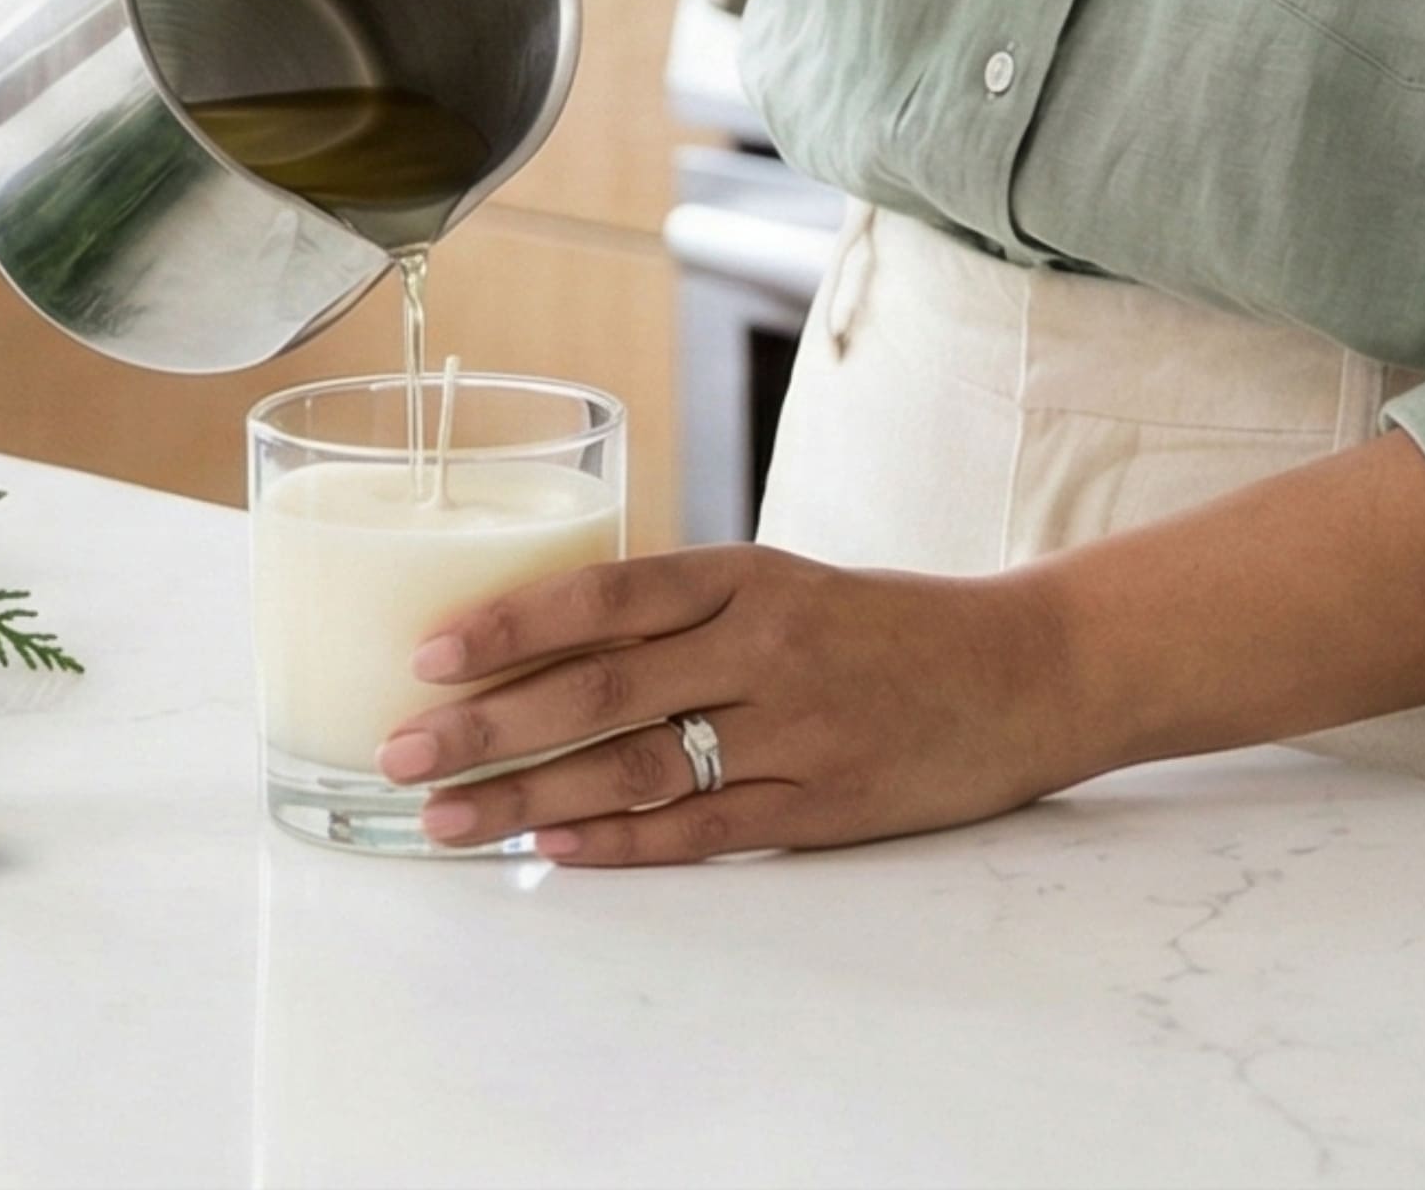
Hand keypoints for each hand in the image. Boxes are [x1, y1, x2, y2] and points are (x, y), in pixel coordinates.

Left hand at [371, 545, 1074, 866]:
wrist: (1022, 669)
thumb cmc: (888, 625)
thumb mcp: (785, 584)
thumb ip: (686, 611)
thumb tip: (553, 645)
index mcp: (746, 575)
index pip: (606, 593)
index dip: (512, 623)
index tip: (430, 651)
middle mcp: (761, 645)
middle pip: (599, 686)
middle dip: (488, 721)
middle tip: (401, 747)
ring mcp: (791, 731)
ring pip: (634, 766)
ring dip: (529, 794)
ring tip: (448, 817)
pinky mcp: (819, 808)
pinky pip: (701, 831)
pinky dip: (620, 844)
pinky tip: (553, 850)